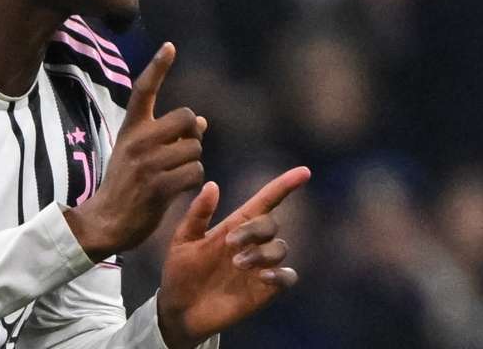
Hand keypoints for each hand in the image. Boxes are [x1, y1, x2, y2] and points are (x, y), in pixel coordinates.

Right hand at [63, 43, 205, 259]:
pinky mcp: (158, 186)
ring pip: (195, 149)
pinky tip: (178, 189)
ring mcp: (147, 163)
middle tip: (182, 151)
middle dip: (193, 135)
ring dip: (193, 162)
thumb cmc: (126, 185)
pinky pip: (195, 172)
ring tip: (174, 176)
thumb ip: (167, 136)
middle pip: (188, 117)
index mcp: (131, 129)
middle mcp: (138, 141)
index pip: (144, 90)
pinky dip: (193, 181)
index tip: (170, 46)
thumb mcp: (138, 154)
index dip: (158, 66)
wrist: (105, 222)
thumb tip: (203, 122)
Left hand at [156, 168, 310, 348]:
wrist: (178, 310)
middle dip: (255, 229)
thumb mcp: (182, 241)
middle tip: (230, 244)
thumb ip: (197, 215)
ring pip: (280, 248)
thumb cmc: (180, 272)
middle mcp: (252, 243)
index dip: (284, 186)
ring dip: (262, 253)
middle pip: (271, 223)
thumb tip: (212, 184)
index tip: (303, 172)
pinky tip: (262, 277)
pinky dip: (281, 274)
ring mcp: (260, 266)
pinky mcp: (265, 290)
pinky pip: (288, 277)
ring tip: (237, 264)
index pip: (265, 201)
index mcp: (235, 226)